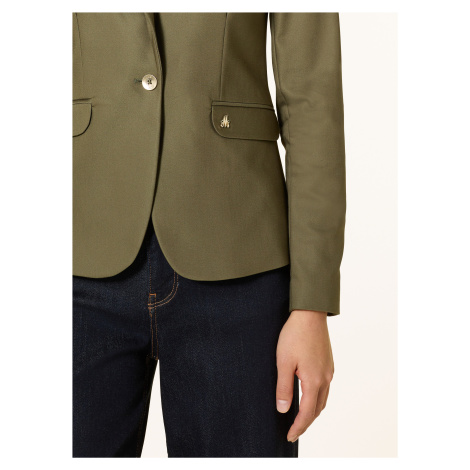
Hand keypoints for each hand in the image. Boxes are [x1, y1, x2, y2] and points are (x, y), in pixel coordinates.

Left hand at [276, 309, 333, 441]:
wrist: (310, 314)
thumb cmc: (294, 335)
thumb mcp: (283, 362)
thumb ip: (283, 387)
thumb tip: (283, 409)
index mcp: (314, 380)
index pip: (307, 413)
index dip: (298, 427)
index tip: (290, 436)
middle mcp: (325, 378)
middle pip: (317, 409)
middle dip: (306, 422)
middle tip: (293, 431)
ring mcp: (329, 370)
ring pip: (322, 399)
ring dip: (312, 411)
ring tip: (300, 417)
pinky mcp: (328, 363)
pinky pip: (324, 388)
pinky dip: (317, 398)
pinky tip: (308, 395)